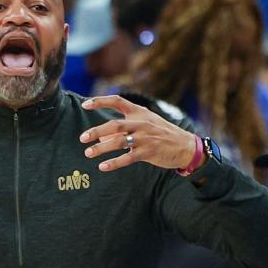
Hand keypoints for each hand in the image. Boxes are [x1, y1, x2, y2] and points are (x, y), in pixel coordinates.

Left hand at [79, 95, 198, 171]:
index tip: (85, 104)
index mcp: (140, 112)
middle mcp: (141, 123)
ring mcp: (145, 138)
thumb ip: (124, 128)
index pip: (117, 101)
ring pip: (118, 142)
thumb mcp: (145, 124)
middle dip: (96, 131)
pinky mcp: (148, 152)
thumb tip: (100, 138)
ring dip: (101, 148)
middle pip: (114, 125)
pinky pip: (127, 158)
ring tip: (88, 153)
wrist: (185, 146)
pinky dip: (114, 163)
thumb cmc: (161, 134)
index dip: (100, 101)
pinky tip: (103, 167)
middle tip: (82, 138)